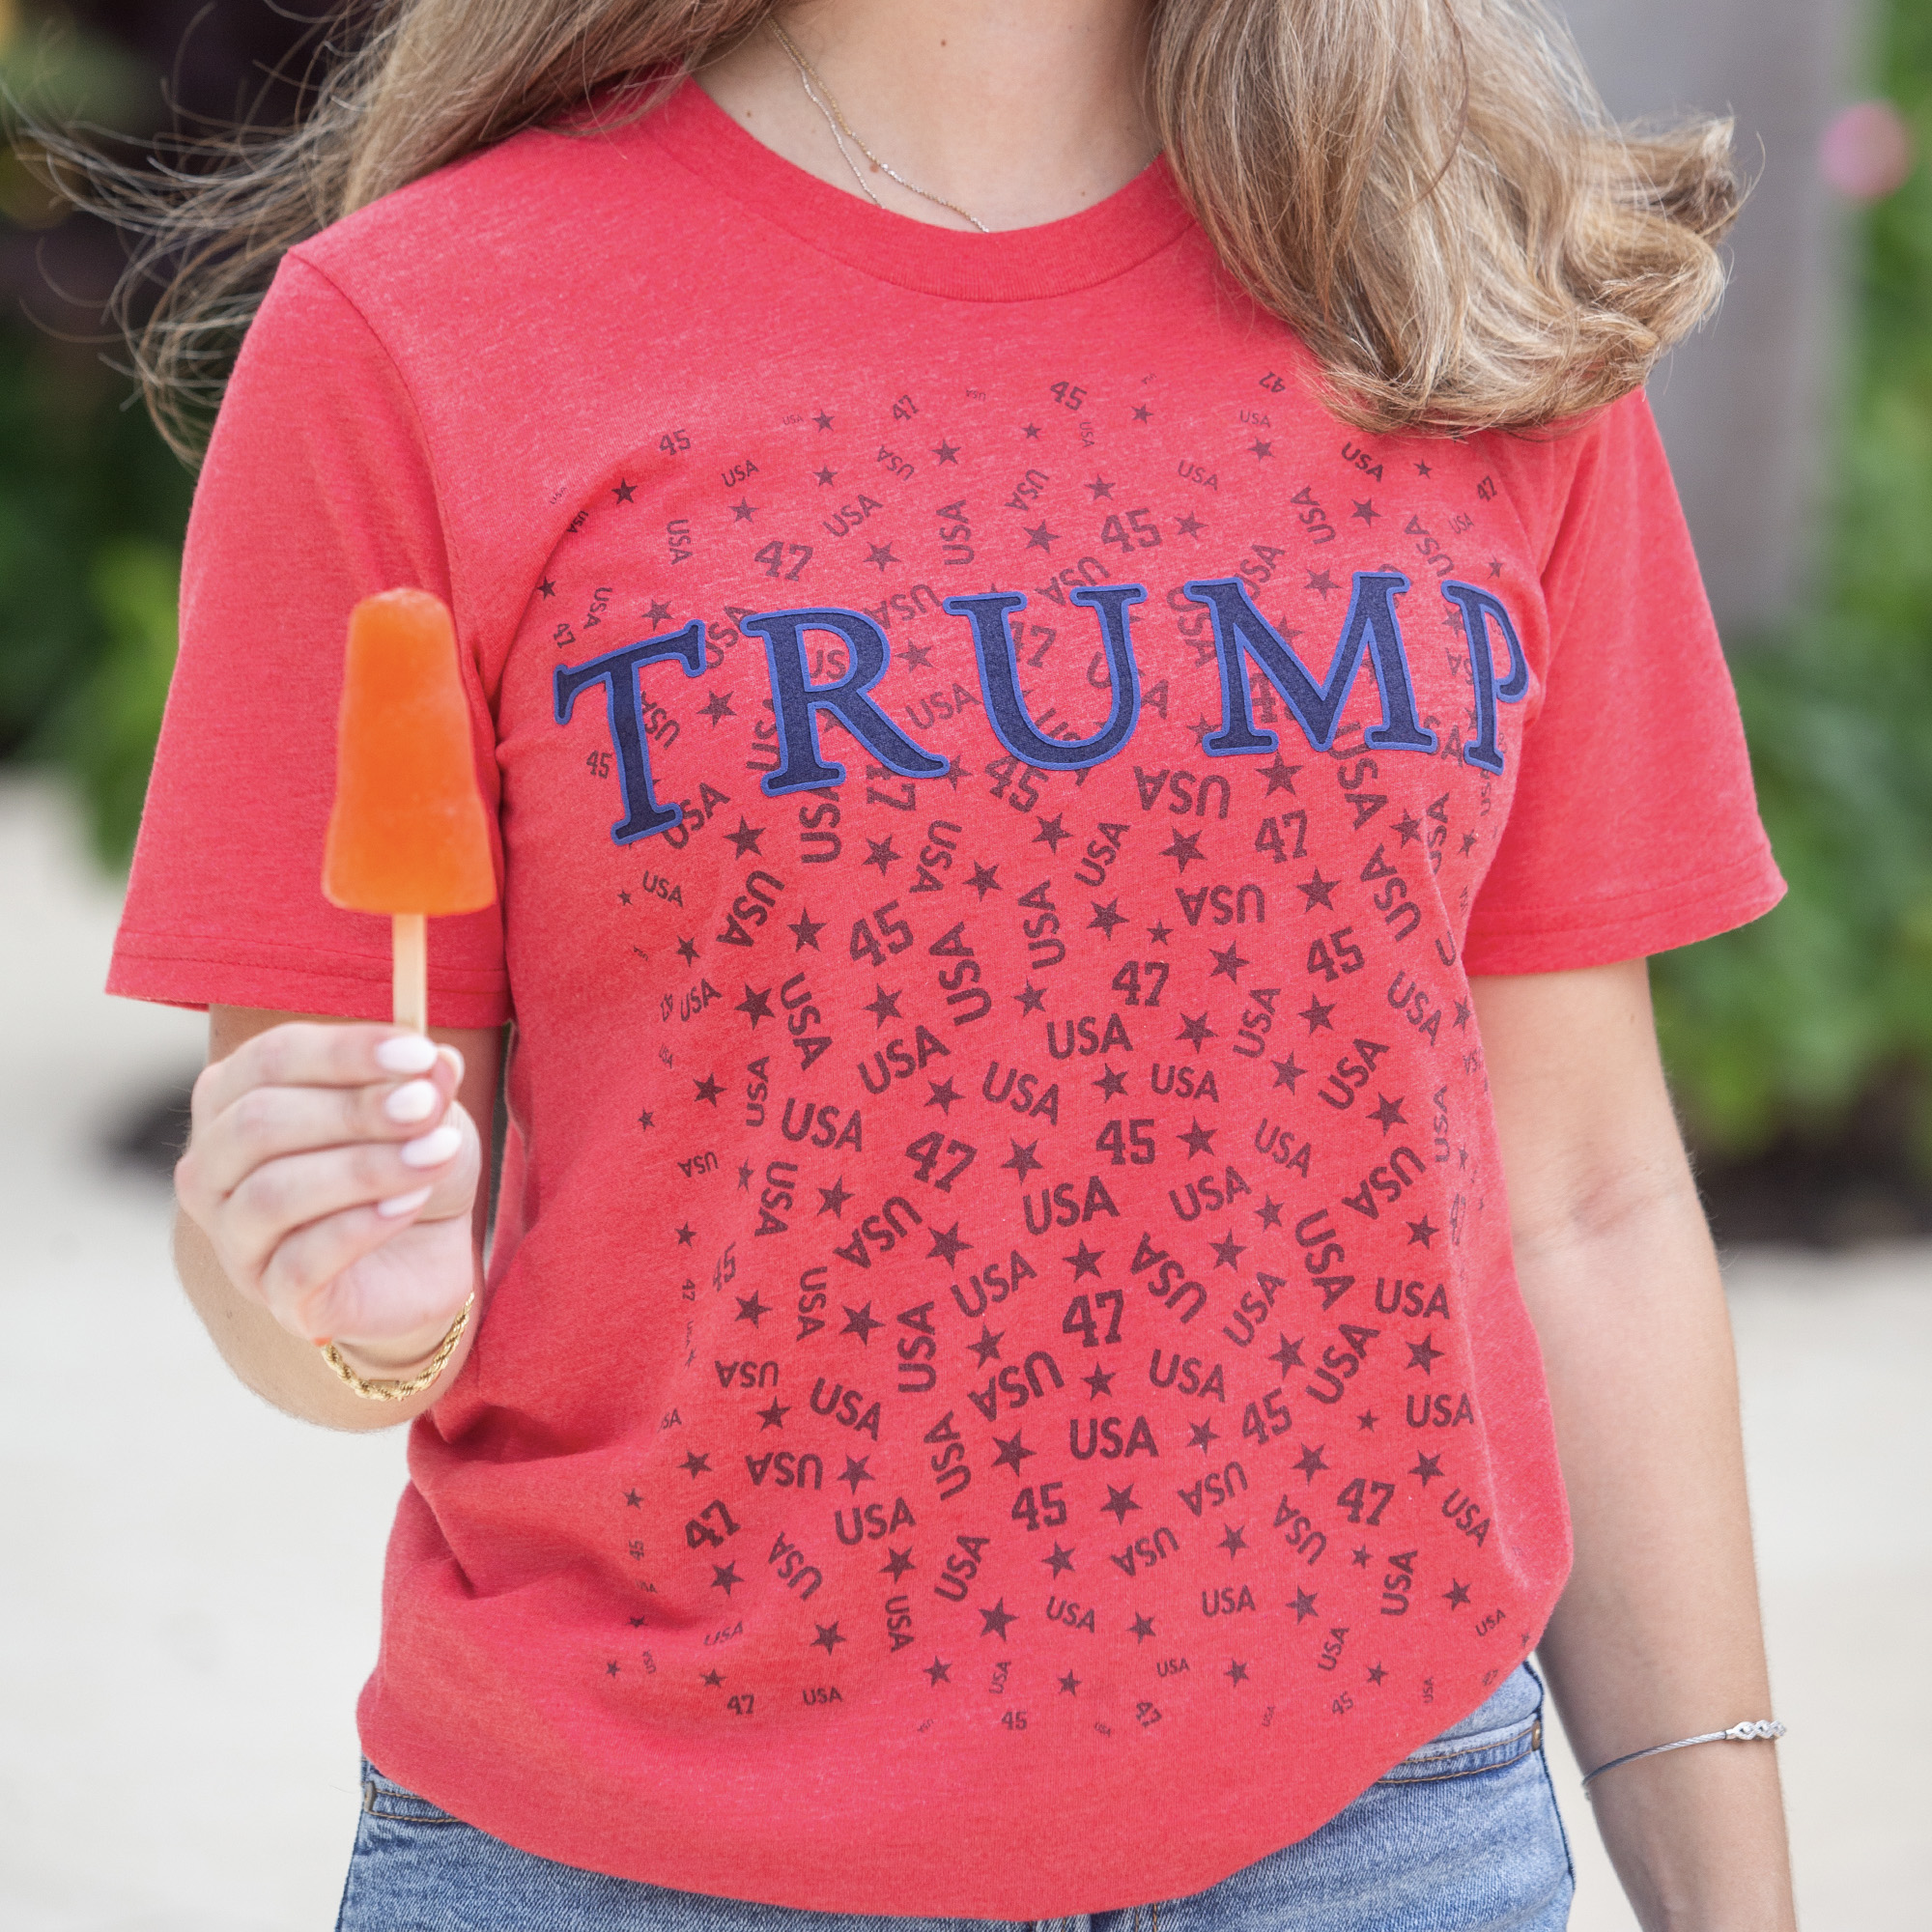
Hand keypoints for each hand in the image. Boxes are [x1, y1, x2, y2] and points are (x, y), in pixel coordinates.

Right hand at [175, 1022, 480, 1362]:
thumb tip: (436, 1061)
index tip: (418, 1053)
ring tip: (435, 1155)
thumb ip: (423, 1084)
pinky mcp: (274, 1296)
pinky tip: (410, 1205)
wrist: (428, 1252)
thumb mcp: (426, 1113)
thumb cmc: (405, 1162)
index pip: (269, 1059)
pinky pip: (300, 1261)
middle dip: (353, 1110)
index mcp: (234, 1100)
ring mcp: (234, 1238)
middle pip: (258, 1124)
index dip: (344, 1052)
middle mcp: (214, 1168)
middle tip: (426, 1105)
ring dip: (364, 1169)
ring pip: (273, 1194)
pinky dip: (361, 1227)